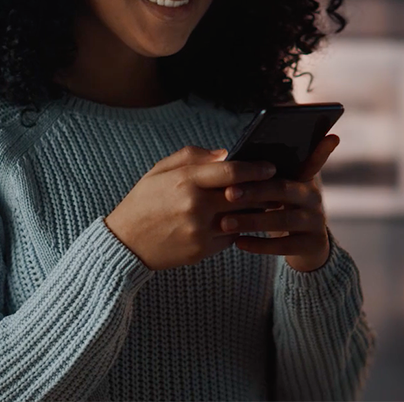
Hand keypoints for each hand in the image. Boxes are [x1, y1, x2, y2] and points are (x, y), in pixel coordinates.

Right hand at [104, 146, 278, 270]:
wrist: (125, 242)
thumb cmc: (144, 201)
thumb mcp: (160, 170)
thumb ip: (193, 157)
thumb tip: (226, 154)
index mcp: (185, 180)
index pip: (232, 171)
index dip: (256, 168)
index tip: (270, 167)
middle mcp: (195, 205)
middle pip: (244, 196)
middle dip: (264, 190)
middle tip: (278, 185)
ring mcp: (199, 230)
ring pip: (241, 218)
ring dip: (255, 211)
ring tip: (266, 204)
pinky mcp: (202, 250)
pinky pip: (230, 237)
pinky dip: (236, 229)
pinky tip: (239, 222)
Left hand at [221, 134, 339, 271]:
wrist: (302, 248)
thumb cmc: (278, 210)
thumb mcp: (274, 191)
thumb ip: (259, 175)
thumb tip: (223, 157)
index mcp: (302, 178)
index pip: (309, 160)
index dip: (318, 151)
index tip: (323, 140)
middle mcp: (313, 196)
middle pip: (283, 189)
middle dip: (254, 191)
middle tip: (227, 193)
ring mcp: (315, 221)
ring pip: (283, 219)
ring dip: (252, 220)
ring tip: (225, 223)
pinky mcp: (313, 245)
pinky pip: (284, 245)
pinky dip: (259, 244)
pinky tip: (239, 242)